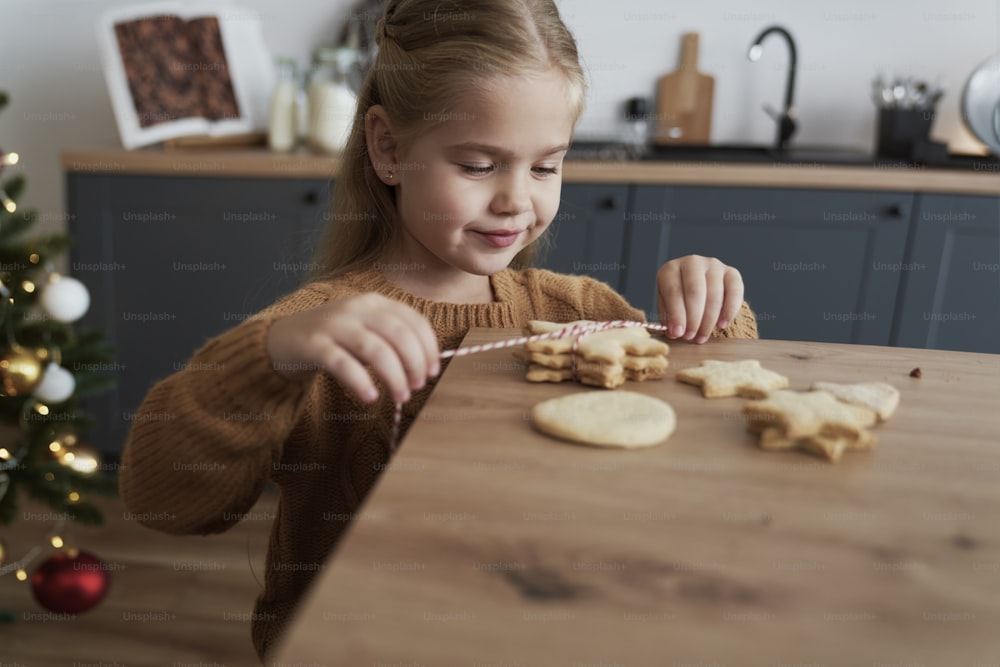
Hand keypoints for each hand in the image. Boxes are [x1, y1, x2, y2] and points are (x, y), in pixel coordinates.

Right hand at [266, 294, 439, 402]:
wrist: (282, 339)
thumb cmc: (334, 340)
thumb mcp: (366, 332)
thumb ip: (393, 341)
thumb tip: (427, 367)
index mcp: (375, 302)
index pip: (413, 320)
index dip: (429, 347)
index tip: (433, 371)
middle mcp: (356, 308)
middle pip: (399, 335)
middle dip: (415, 363)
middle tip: (417, 387)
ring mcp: (333, 324)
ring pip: (375, 349)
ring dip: (394, 376)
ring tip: (400, 397)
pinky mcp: (313, 344)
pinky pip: (343, 364)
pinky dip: (361, 382)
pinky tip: (370, 397)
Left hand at [656, 255, 743, 343]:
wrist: (699, 285)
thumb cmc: (679, 297)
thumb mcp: (667, 305)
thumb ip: (669, 318)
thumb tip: (674, 332)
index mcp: (671, 269)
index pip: (674, 292)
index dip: (677, 315)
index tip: (678, 333)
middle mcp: (692, 262)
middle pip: (694, 292)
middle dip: (693, 319)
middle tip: (691, 337)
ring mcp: (713, 265)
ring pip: (714, 294)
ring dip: (709, 320)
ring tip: (702, 336)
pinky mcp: (731, 272)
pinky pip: (734, 292)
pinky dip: (729, 310)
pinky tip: (722, 324)